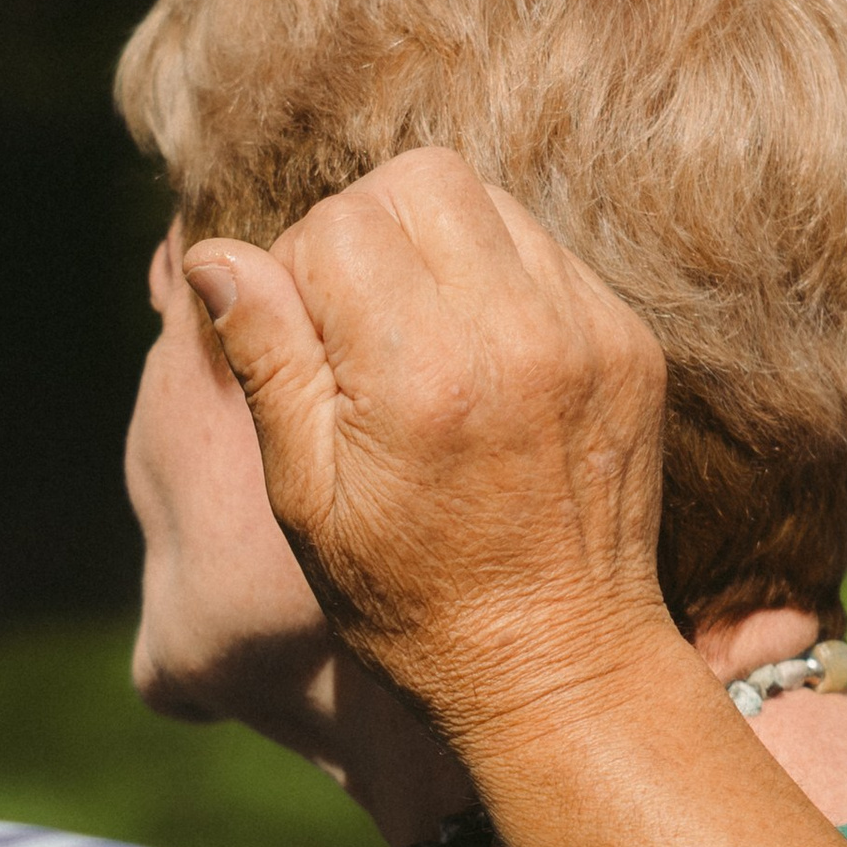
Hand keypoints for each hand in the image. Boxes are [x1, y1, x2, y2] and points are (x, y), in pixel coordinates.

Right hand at [184, 148, 677, 757]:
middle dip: (366, 228)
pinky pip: (545, 253)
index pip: (339, 224)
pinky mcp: (628, 343)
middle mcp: (516, 336)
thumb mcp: (306, 497)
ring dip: (434, 246)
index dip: (297, 267)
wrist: (558, 664)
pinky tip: (477, 361)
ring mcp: (587, 333)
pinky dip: (495, 280)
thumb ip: (268, 360)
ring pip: (488, 202)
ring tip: (415, 339)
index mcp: (422, 376)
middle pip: (419, 182)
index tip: (302, 341)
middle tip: (353, 319)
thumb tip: (218, 254)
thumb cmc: (409, 600)